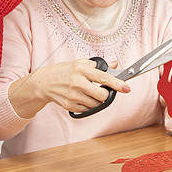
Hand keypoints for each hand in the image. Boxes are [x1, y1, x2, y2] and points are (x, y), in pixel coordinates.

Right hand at [10, 59, 130, 117]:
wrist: (44, 83)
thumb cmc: (64, 71)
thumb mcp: (80, 63)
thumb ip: (98, 65)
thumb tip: (115, 65)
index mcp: (81, 69)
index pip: (103, 77)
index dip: (117, 84)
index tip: (126, 88)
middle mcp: (77, 82)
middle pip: (102, 95)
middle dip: (106, 94)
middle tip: (103, 90)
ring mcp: (73, 95)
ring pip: (96, 104)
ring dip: (98, 100)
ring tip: (90, 92)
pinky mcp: (70, 105)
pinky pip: (88, 109)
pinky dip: (89, 105)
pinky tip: (83, 97)